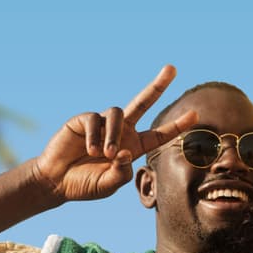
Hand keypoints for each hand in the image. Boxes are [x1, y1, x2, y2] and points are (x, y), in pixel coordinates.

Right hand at [31, 64, 198, 203]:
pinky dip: (96, 136)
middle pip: (143, 102)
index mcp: (133, 147)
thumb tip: (123, 152)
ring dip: (114, 134)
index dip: (177, 125)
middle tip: (173, 68)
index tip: (196, 114)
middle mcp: (121, 131)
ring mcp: (103, 123)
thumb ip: (121, 172)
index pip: (159, 134)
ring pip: (118, 113)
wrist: (56, 182)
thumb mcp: (108, 185)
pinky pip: (96, 120)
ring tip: (104, 155)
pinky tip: (90, 150)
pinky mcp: (85, 120)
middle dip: (158, 85)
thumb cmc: (85, 184)